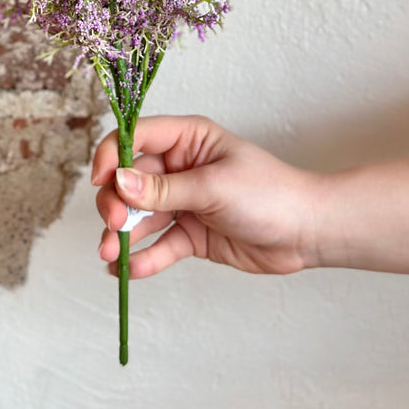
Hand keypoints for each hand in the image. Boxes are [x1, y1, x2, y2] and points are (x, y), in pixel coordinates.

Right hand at [92, 114, 321, 278]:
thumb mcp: (213, 186)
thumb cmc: (269, 193)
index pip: (136, 137)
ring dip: (123, 235)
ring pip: (141, 216)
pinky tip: (127, 272)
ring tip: (111, 255)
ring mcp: (184, 202)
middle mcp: (180, 168)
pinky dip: (144, 258)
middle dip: (116, 203)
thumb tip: (119, 182)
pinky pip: (161, 245)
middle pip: (130, 181)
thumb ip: (164, 189)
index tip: (100, 180)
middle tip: (113, 225)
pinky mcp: (192, 235)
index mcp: (187, 139)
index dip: (112, 155)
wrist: (307, 232)